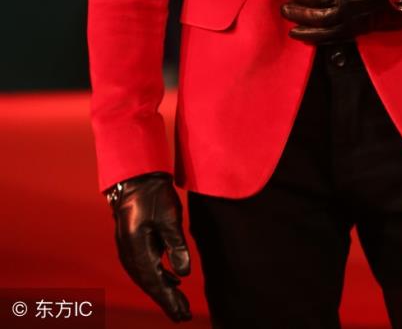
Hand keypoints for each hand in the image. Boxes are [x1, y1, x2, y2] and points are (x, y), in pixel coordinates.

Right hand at [108, 172, 191, 321]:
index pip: (155, 283)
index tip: (183, 314)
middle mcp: (128, 254)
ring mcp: (128, 249)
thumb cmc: (153, 195)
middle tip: (183, 316)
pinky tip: (172, 280)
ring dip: (163, 290)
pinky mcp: (132, 243)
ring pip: (146, 277)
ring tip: (180, 303)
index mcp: (137, 250)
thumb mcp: (170, 218)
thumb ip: (177, 245)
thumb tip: (184, 274)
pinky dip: (158, 277)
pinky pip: (145, 267)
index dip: (169, 300)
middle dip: (166, 300)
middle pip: (149, 284)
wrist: (135, 177)